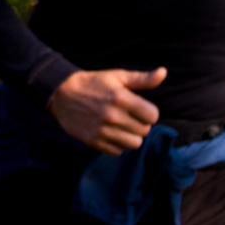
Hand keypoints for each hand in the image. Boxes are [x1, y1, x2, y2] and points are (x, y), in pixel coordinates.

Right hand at [48, 65, 166, 152]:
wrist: (62, 93)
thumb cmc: (93, 83)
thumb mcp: (117, 76)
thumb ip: (142, 79)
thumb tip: (163, 72)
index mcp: (121, 98)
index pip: (152, 116)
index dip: (149, 112)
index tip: (140, 108)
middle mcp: (112, 116)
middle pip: (144, 131)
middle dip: (140, 124)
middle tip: (129, 116)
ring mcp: (102, 131)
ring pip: (133, 144)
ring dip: (131, 136)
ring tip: (122, 126)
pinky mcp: (93, 141)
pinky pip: (117, 151)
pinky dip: (117, 144)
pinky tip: (111, 133)